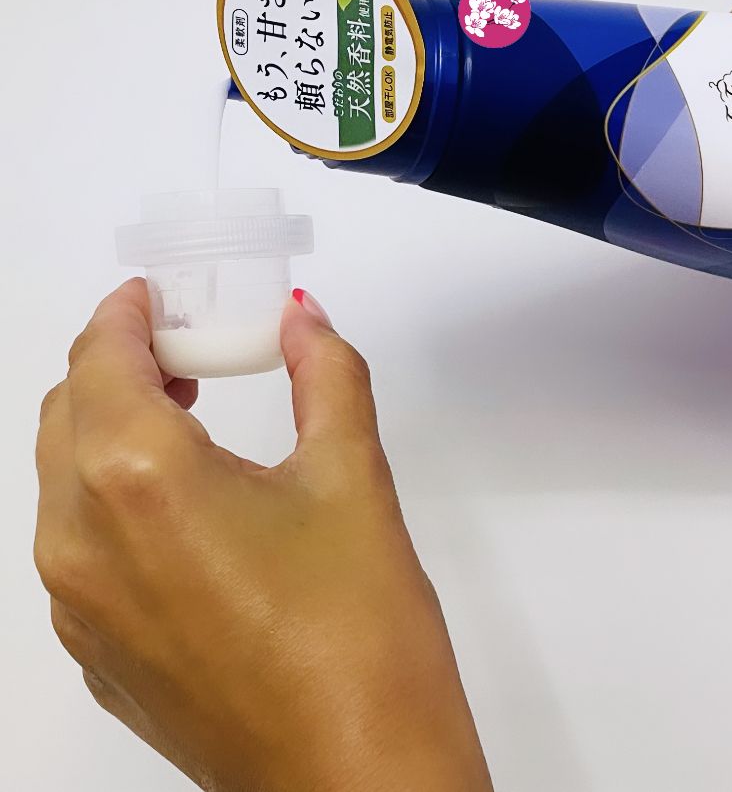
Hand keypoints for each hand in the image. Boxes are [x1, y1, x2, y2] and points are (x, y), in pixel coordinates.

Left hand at [34, 280, 491, 791]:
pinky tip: (189, 511)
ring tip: (193, 419)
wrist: (355, 778)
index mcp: (139, 479)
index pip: (100, 360)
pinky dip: (111, 500)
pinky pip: (77, 549)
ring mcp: (76, 609)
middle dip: (117, 366)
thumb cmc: (361, 624)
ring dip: (111, 432)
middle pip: (66, 415)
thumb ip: (326, 374)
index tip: (155, 295)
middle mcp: (79, 542)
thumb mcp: (354, 476)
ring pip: (62, 484)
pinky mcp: (95, 656)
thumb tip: (303, 316)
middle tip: (192, 350)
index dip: (125, 314)